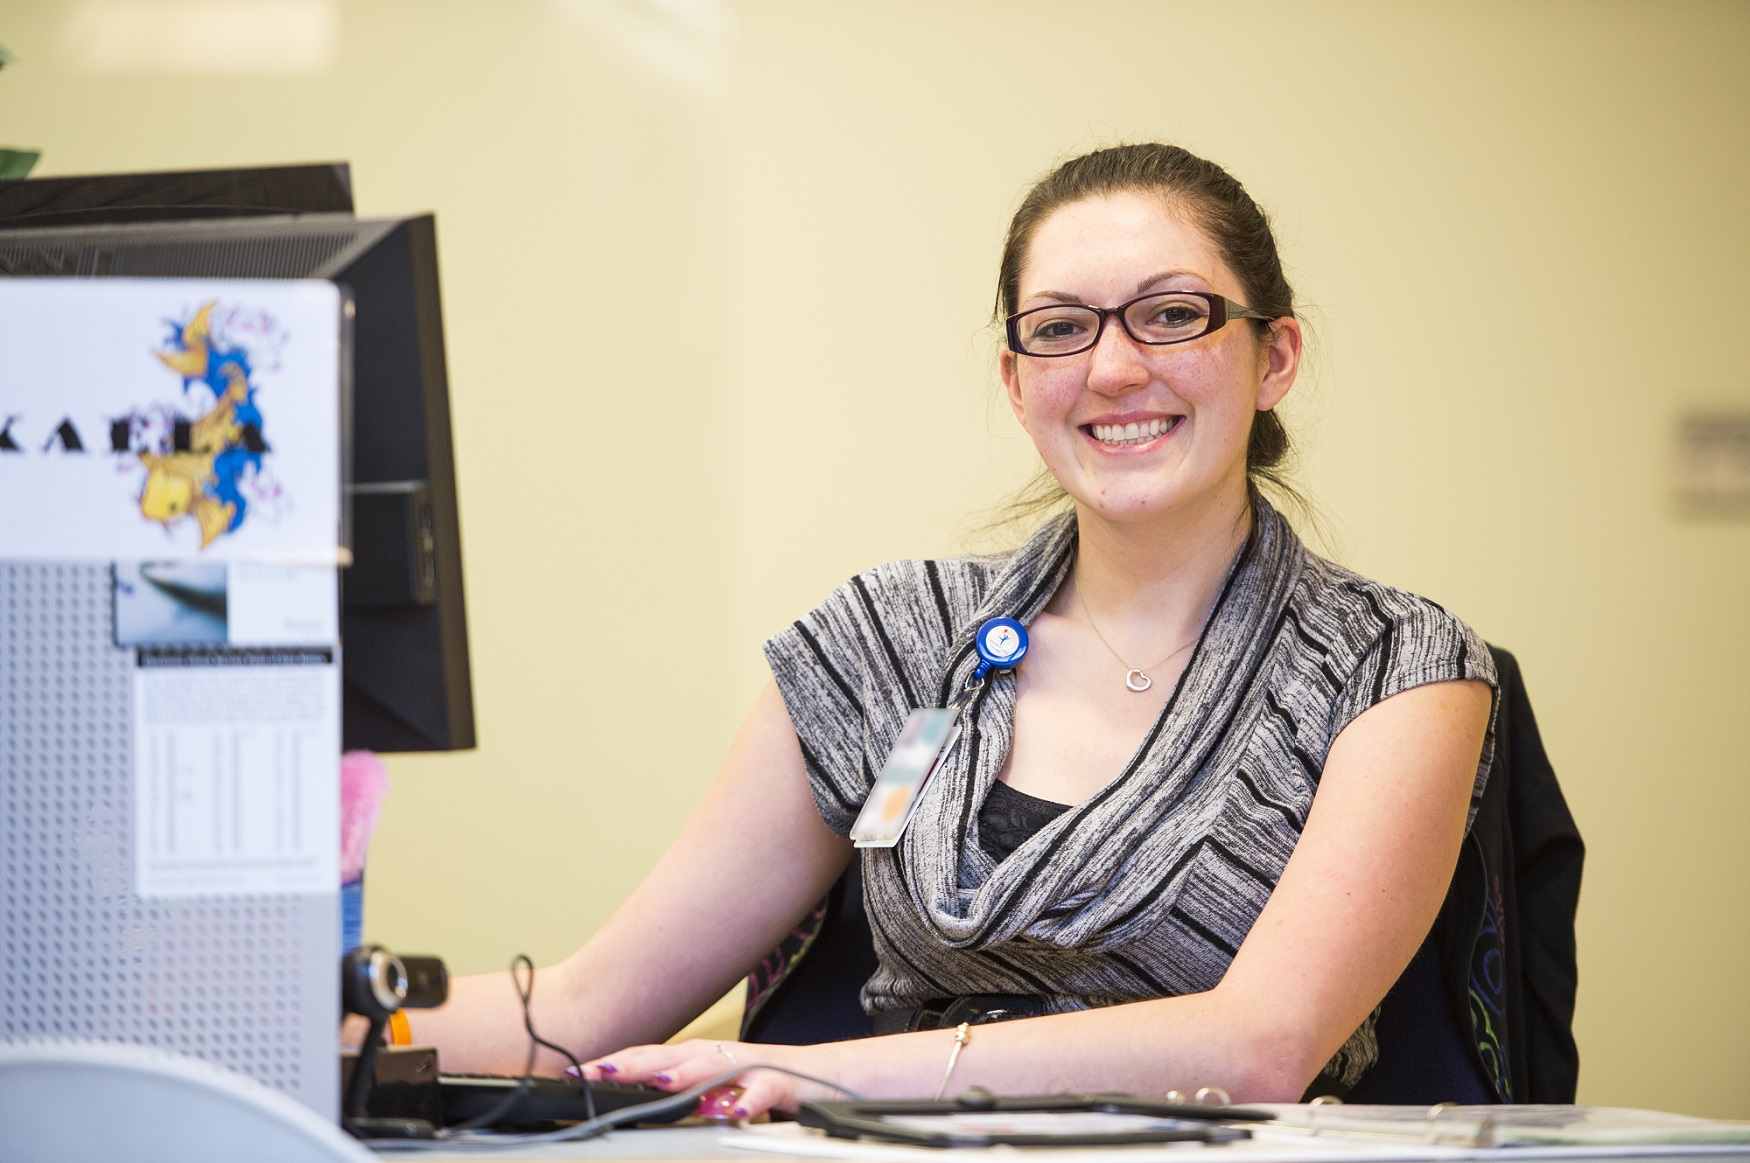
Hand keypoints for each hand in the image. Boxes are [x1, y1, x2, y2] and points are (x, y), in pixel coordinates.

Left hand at [581, 1038, 842, 1118]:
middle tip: (595, 1072)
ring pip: (715, 1066)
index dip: (613, 1063)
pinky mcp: (784, 1083)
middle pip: (672, 1055)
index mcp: (703, 1058)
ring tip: (658, 1084)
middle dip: (632, 1064)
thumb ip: (686, 1096)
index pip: (650, 1057)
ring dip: (685, 1074)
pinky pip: (766, 1091)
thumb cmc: (772, 1085)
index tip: (576, 1073)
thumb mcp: (720, 1091)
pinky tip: (735, 1112)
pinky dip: (749, 1101)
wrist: (834, 1076)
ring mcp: (753, 1067)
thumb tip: (644, 1103)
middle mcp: (723, 1056)